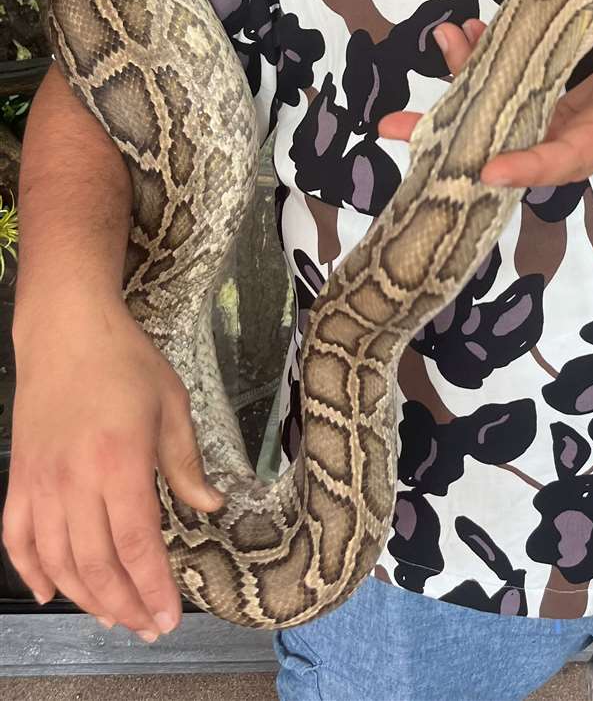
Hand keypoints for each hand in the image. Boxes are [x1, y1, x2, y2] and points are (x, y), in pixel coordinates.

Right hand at [3, 295, 224, 641]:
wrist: (67, 329)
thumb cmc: (126, 362)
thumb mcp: (172, 404)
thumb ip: (186, 463)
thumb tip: (210, 506)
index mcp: (119, 462)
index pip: (136, 544)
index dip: (153, 588)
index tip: (169, 617)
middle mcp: (74, 481)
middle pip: (96, 564)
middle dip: (124, 604)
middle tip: (147, 626)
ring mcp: (40, 482)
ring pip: (57, 561)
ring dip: (84, 596)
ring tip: (113, 615)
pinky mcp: (19, 477)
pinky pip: (16, 538)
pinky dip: (31, 570)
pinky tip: (49, 591)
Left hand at [379, 22, 592, 186]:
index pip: (556, 161)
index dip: (521, 167)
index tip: (485, 169)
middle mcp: (557, 137)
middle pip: (498, 147)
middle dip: (446, 141)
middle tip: (395, 127)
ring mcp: (538, 119)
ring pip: (488, 114)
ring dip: (456, 84)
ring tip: (441, 41)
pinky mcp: (530, 99)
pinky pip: (495, 87)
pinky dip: (475, 62)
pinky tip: (461, 33)